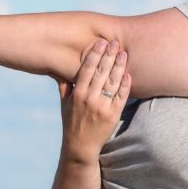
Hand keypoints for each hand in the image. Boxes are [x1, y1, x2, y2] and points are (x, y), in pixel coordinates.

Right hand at [59, 40, 129, 162]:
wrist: (80, 146)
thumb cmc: (71, 123)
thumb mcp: (64, 104)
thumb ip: (64, 86)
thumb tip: (59, 69)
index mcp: (77, 94)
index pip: (86, 70)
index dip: (94, 55)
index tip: (99, 42)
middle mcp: (89, 99)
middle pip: (101, 73)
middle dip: (108, 56)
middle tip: (115, 42)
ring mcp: (102, 107)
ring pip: (112, 82)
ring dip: (119, 66)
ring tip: (124, 53)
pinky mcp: (113, 115)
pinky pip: (121, 96)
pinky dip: (125, 84)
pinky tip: (128, 73)